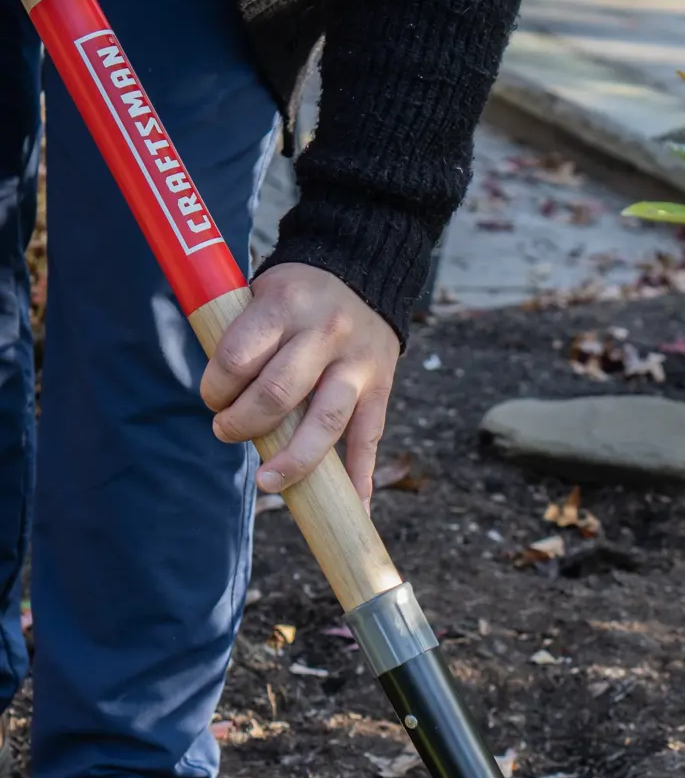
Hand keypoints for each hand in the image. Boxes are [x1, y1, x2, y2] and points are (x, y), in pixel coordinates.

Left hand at [200, 263, 399, 507]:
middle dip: (243, 423)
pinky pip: (369, 438)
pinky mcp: (380, 388)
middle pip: (278, 394)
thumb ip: (244, 337)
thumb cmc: (298, 295)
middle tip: (226, 430)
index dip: (217, 388)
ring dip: (292, 460)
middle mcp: (324, 334)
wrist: (363, 271)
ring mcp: (357, 364)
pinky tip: (355, 506)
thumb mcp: (264, 294)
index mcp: (285, 306)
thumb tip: (220, 400)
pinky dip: (361, 476)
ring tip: (267, 481)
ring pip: (325, 423)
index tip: (212, 399)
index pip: (239, 357)